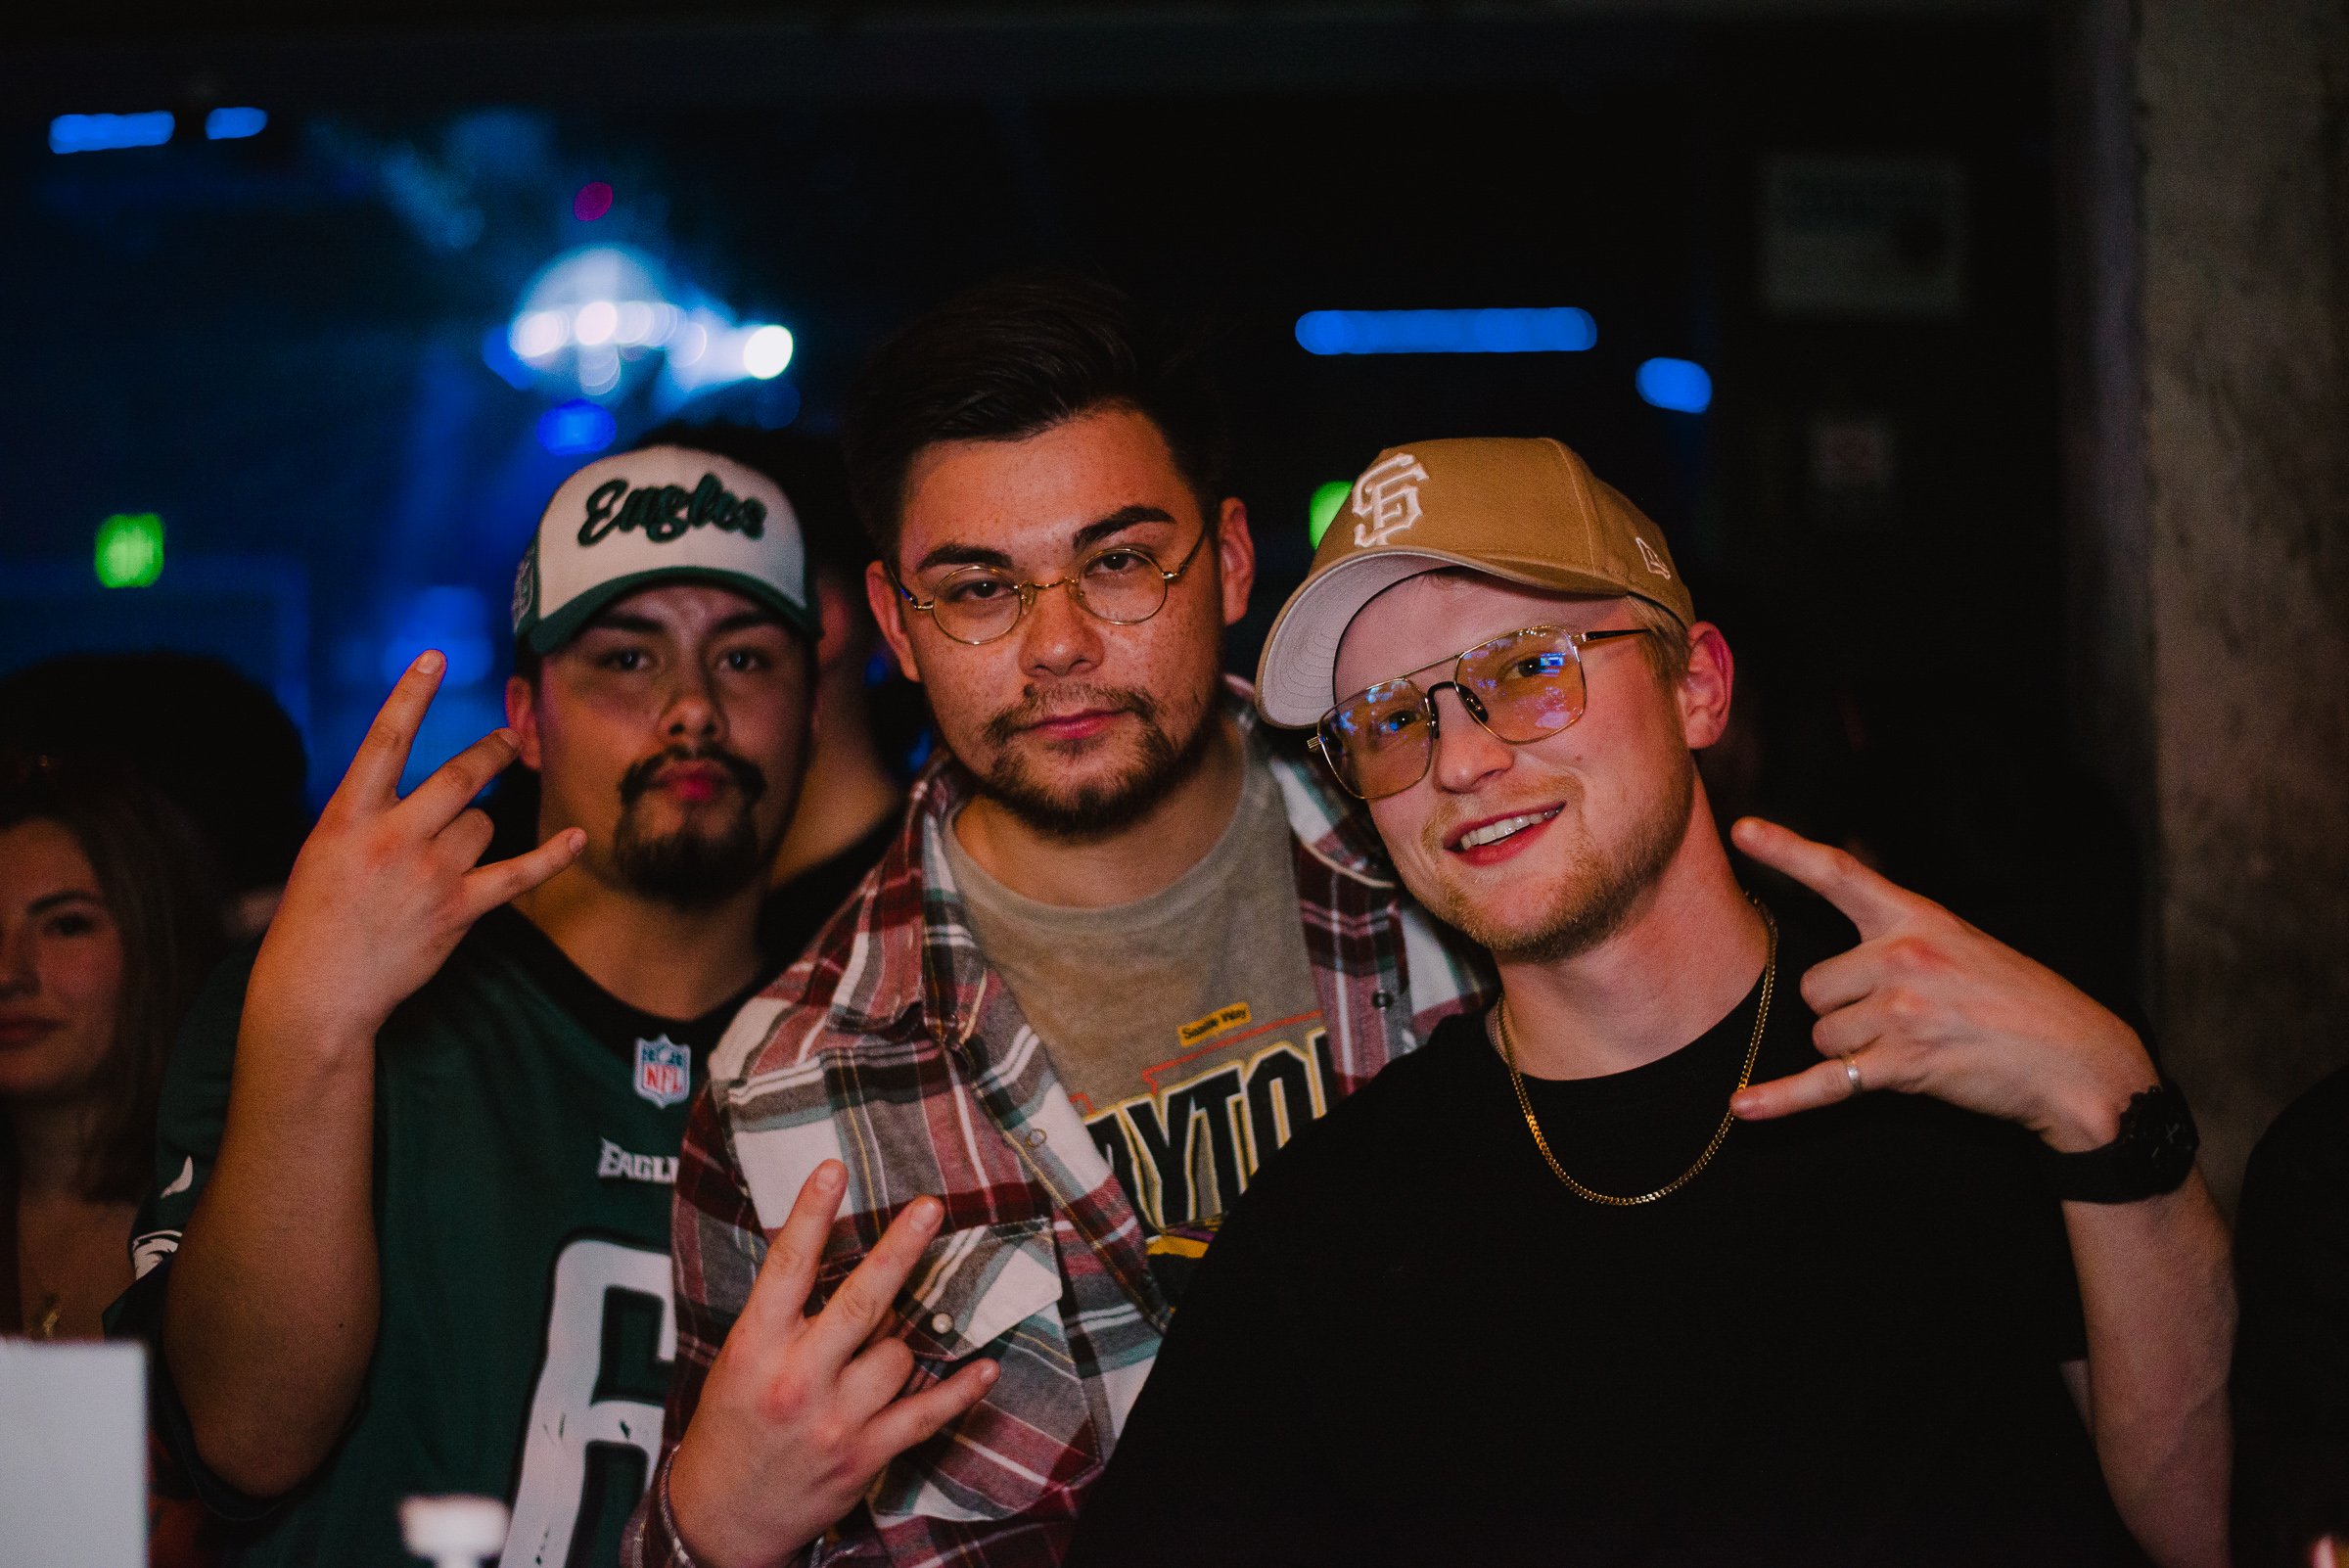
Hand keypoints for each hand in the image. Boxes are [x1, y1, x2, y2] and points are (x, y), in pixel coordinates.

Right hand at [244, 652, 583, 1047]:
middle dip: (491, 752)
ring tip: (445, 861)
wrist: (317, 987)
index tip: (434, 656)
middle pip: (461, 775)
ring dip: (477, 832)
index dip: (411, 695)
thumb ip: (373, 815)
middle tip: (509, 738)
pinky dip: (551, 857)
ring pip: (483, 824)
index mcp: (348, 815)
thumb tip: (431, 795)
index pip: (384, 740)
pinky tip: (577, 839)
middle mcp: (392, 836)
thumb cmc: (316, 917)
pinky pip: (518, 874)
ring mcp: (429, 872)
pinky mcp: (457, 909)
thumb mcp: (326, 850)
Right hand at [666, 1161, 999, 1567]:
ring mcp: (835, 1420)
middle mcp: (796, 1380)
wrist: (721, 1519)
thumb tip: (835, 1256)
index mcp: (755, 1348)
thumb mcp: (738, 1360)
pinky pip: (925, 1413)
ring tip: (870, 1357)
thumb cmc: (730, 1429)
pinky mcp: (864, 1455)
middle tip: (930, 1208)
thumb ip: (781, 1316)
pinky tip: (986, 1367)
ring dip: (897, 1345)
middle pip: (860, 1302)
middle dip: (899, 1250)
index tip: (834, 1169)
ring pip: (897, 1354)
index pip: (786, 1267)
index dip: (812, 1214)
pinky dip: (960, 1391)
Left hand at [1726, 817, 2156, 1151]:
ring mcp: (1900, 1011)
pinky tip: (1743, 1107)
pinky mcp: (1904, 1064)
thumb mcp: (1963, 945)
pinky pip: (1825, 1082)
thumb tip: (1840, 963)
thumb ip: (1902, 941)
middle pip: (1813, 986)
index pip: (1840, 874)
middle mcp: (1902, 957)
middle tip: (1900, 1020)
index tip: (1741, 831)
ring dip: (1853, 1051)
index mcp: (1917, 918)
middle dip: (1841, 1009)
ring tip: (1915, 1047)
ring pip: (1823, 1036)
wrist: (2077, 1060)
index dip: (1786, 850)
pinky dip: (1782, 1100)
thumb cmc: (2022, 1004)